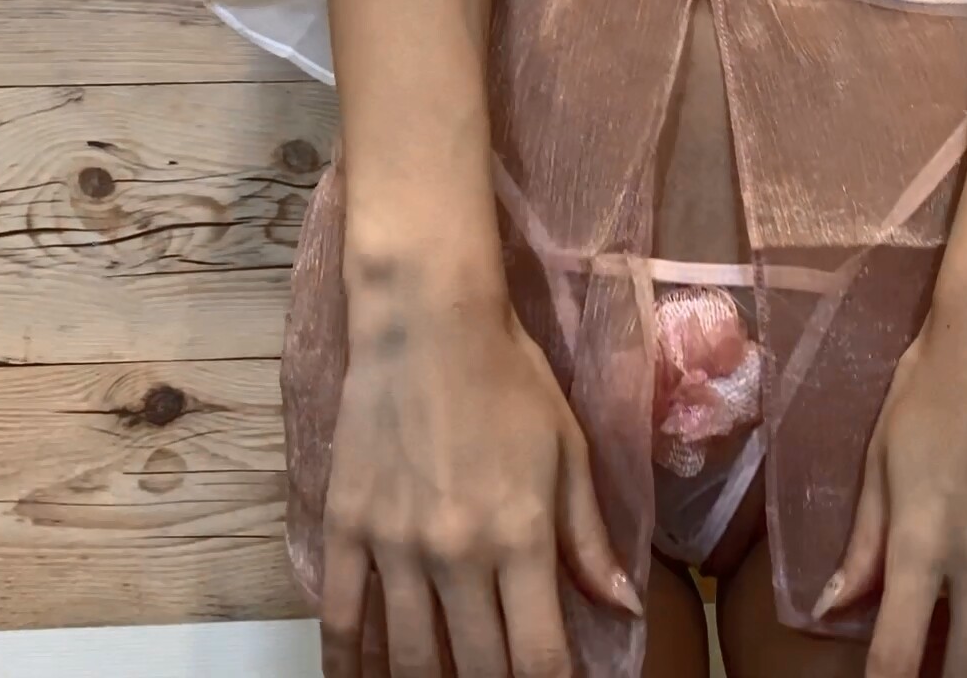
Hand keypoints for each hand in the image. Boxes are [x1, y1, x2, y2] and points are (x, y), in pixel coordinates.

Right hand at [319, 286, 642, 677]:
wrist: (428, 323)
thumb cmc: (511, 381)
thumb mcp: (568, 453)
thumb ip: (589, 540)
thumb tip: (624, 608)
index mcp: (523, 538)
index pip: (539, 657)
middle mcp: (459, 554)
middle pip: (477, 666)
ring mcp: (395, 545)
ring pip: (409, 656)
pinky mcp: (346, 528)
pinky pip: (341, 618)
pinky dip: (349, 664)